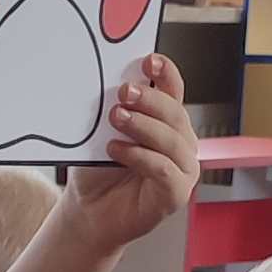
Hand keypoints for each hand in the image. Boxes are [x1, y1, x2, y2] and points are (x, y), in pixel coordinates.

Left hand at [63, 52, 195, 251]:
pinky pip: (165, 169)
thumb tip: (113, 83)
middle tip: (124, 92)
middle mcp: (180, 142)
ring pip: (172, 140)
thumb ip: (115, 110)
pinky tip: (116, 150)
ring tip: (116, 119)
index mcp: (166, 121)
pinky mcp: (177, 193)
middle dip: (150, 99)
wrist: (88, 211)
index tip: (150, 60)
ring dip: (143, 126)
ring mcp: (183, 168)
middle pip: (175, 112)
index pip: (174, 90)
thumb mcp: (103, 133)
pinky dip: (140, 157)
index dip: (166, 73)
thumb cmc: (98, 170)